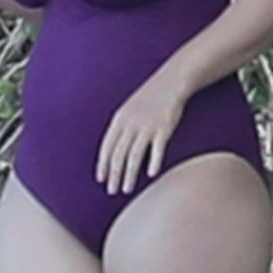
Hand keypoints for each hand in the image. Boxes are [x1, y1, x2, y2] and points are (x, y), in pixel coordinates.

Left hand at [95, 69, 187, 193]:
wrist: (172, 81)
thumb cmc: (150, 98)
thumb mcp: (130, 109)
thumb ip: (122, 128)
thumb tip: (115, 149)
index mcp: (119, 120)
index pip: (107, 146)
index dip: (103, 164)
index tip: (101, 180)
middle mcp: (130, 124)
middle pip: (118, 154)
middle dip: (113, 174)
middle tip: (111, 191)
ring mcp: (147, 126)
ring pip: (134, 155)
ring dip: (129, 174)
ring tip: (126, 189)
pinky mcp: (164, 128)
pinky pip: (157, 148)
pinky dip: (153, 161)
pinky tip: (151, 175)